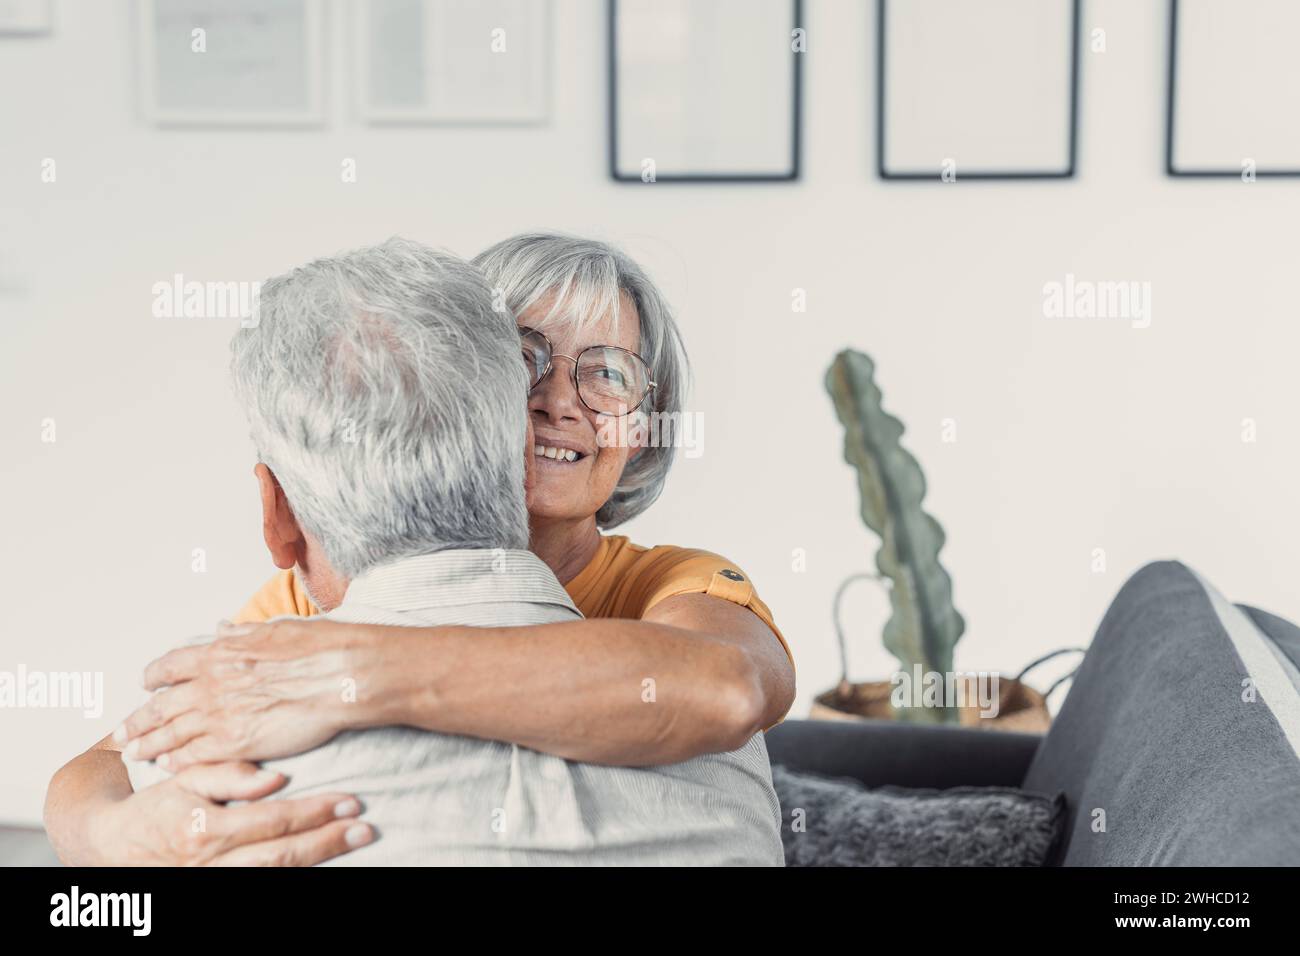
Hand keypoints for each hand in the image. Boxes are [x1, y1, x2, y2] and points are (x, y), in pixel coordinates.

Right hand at [88, 761, 373, 865]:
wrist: (109, 849)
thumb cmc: (153, 808)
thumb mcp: (182, 781)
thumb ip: (227, 774)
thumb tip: (275, 777)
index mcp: (204, 830)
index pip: (272, 821)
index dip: (314, 812)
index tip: (349, 800)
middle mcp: (211, 864)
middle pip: (281, 856)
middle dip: (327, 841)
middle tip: (364, 827)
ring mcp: (213, 885)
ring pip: (275, 878)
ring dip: (319, 860)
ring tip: (352, 842)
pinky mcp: (215, 894)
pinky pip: (260, 887)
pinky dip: (292, 877)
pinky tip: (320, 864)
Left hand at [117, 618, 369, 769]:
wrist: (341, 674)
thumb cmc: (319, 648)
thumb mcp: (276, 628)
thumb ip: (243, 633)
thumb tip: (223, 627)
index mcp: (220, 652)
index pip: (170, 666)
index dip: (154, 676)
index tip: (146, 684)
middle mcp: (211, 684)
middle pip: (159, 706)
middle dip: (137, 720)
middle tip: (121, 731)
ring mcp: (220, 716)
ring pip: (170, 734)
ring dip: (149, 745)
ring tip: (135, 754)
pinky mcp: (235, 743)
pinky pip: (195, 756)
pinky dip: (178, 762)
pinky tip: (170, 766)